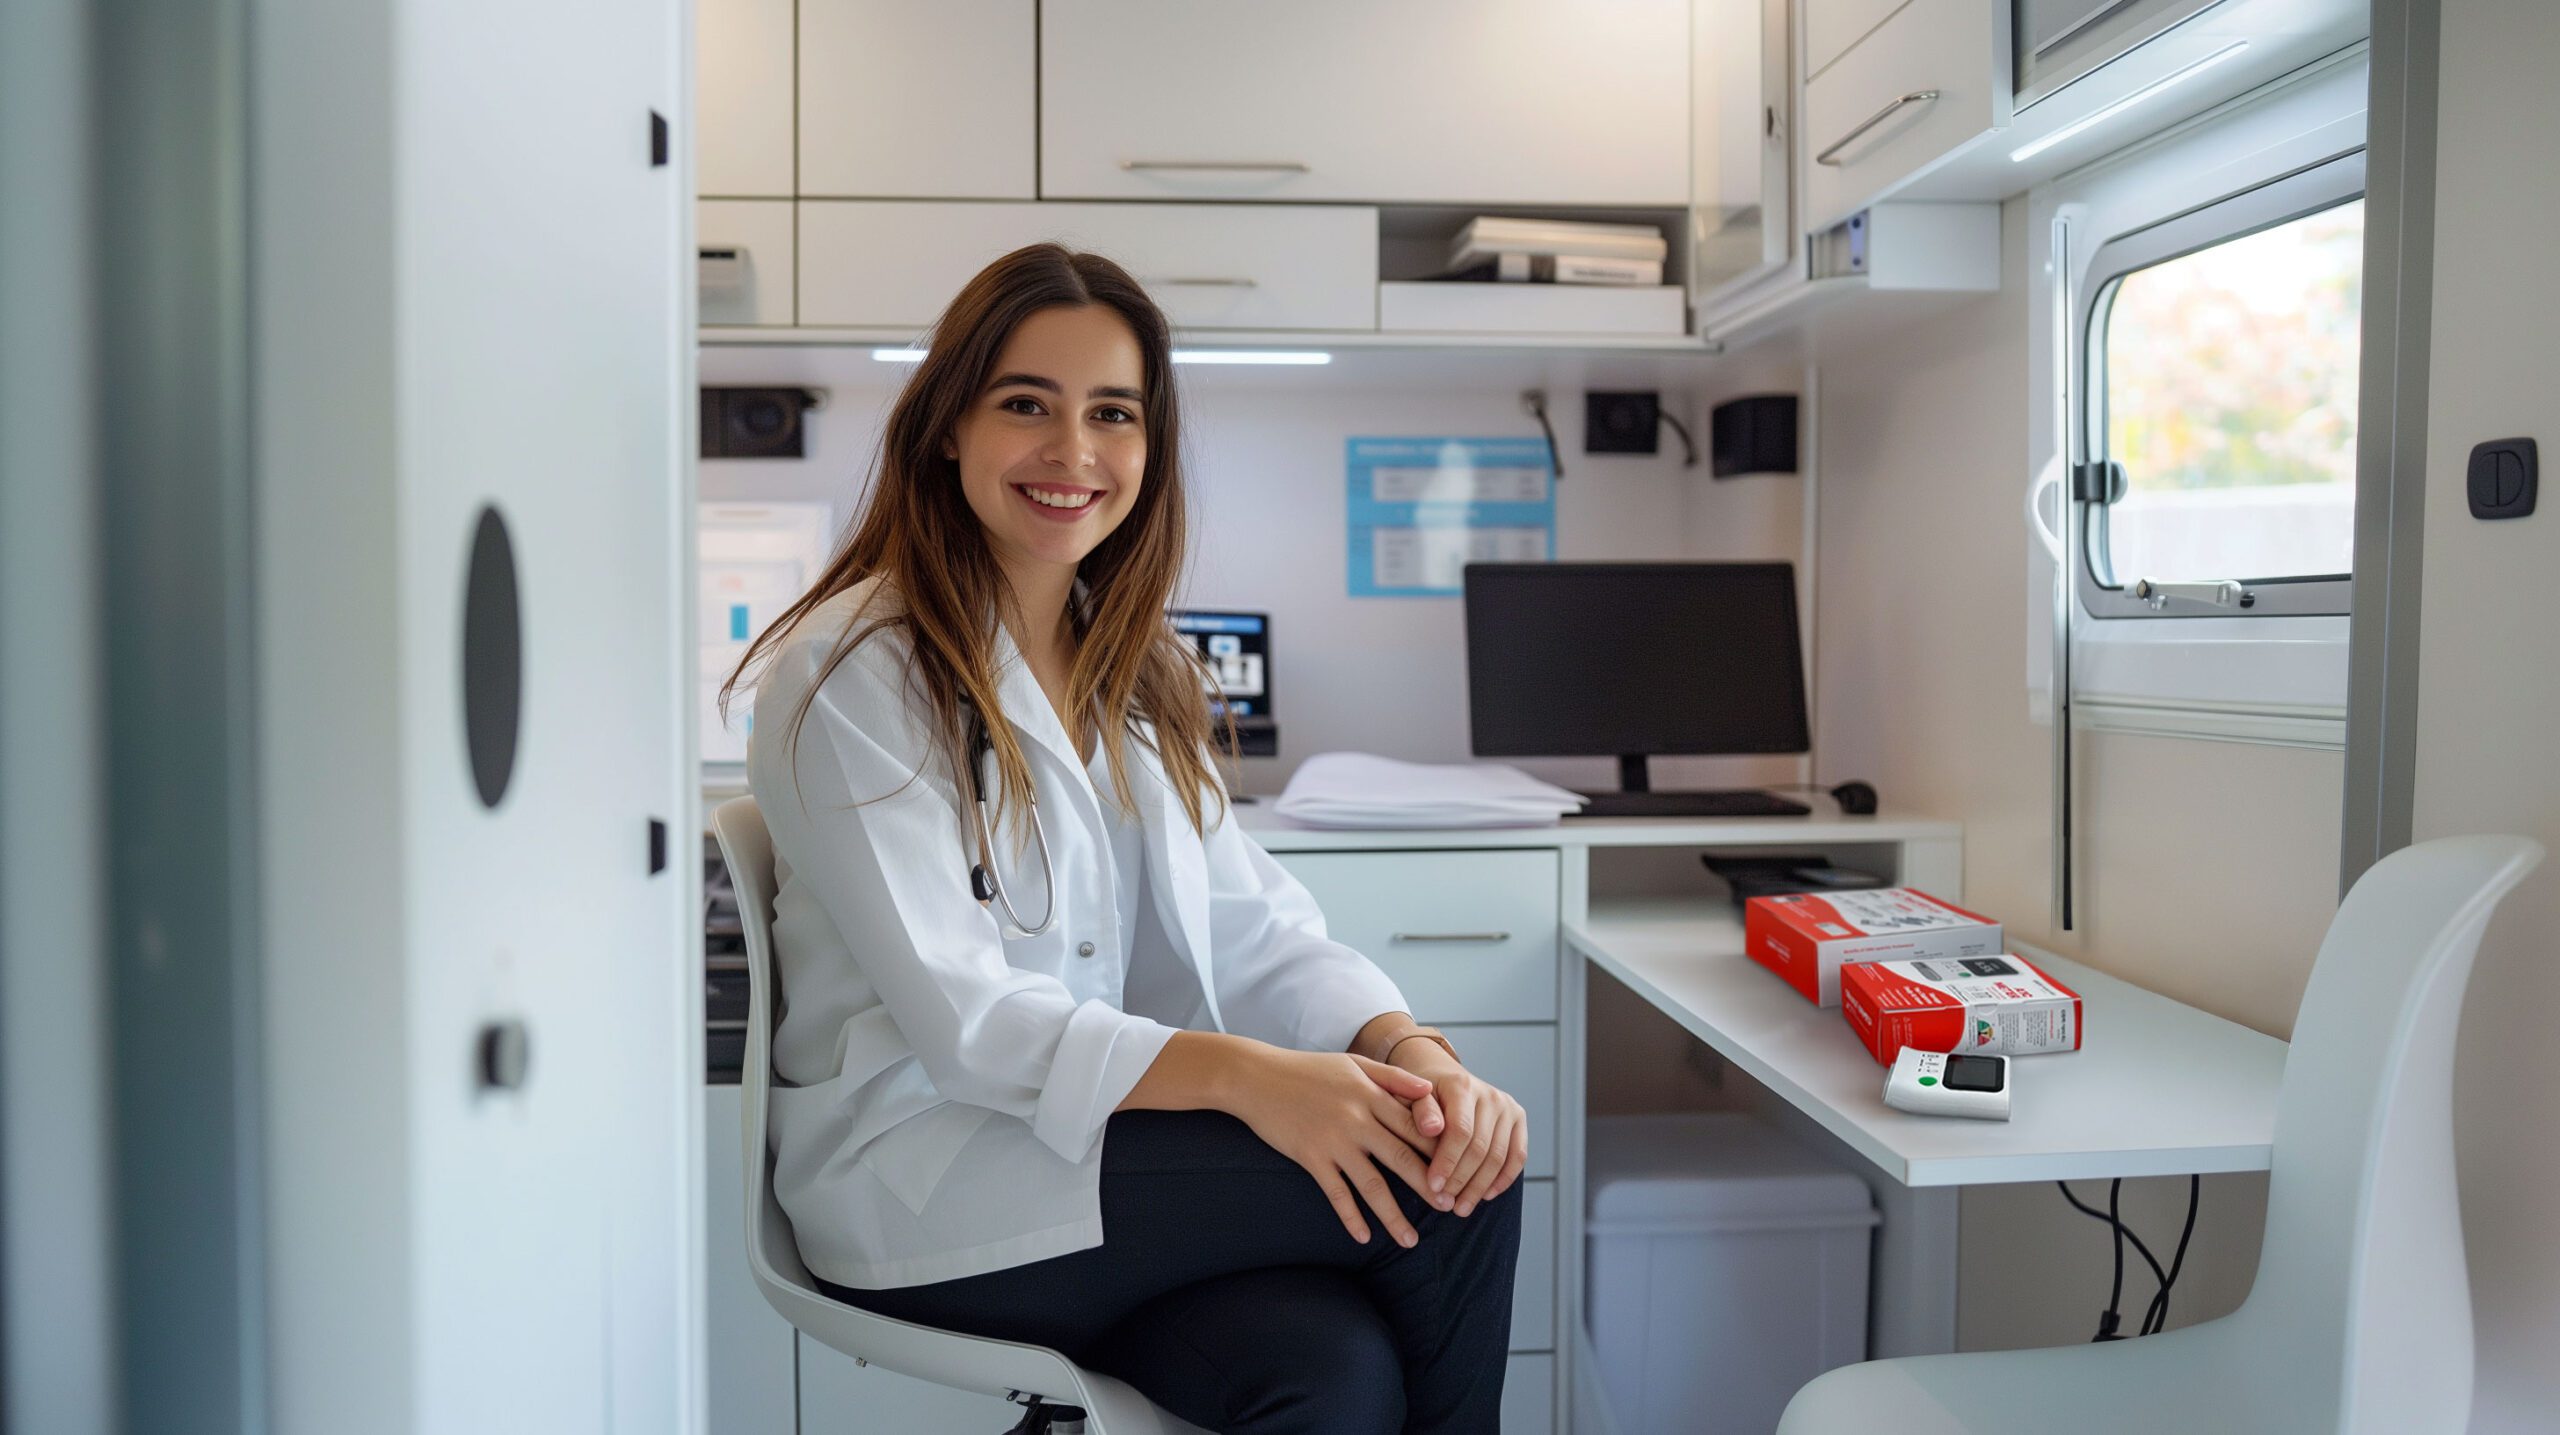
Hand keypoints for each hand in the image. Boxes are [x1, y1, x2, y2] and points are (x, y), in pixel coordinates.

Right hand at [1227, 1046, 1443, 1247]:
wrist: (1255, 1076)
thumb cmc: (1307, 1069)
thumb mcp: (1353, 1063)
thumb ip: (1393, 1077)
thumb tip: (1431, 1091)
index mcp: (1370, 1094)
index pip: (1415, 1125)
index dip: (1440, 1149)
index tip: (1460, 1170)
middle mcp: (1356, 1119)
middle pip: (1401, 1158)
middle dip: (1428, 1187)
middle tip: (1448, 1209)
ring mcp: (1333, 1141)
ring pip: (1371, 1185)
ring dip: (1393, 1216)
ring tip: (1410, 1241)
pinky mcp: (1310, 1157)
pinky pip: (1335, 1194)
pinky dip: (1350, 1217)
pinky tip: (1364, 1237)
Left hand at [1391, 1042, 1527, 1217]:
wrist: (1442, 1077)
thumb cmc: (1420, 1095)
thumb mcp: (1410, 1099)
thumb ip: (1421, 1112)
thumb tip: (1432, 1129)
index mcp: (1461, 1086)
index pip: (1460, 1131)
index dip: (1447, 1162)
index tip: (1433, 1187)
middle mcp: (1490, 1095)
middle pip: (1480, 1147)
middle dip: (1462, 1180)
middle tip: (1446, 1204)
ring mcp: (1507, 1106)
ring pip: (1499, 1156)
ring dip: (1480, 1186)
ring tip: (1462, 1208)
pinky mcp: (1518, 1118)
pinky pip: (1518, 1155)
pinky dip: (1504, 1179)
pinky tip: (1486, 1196)